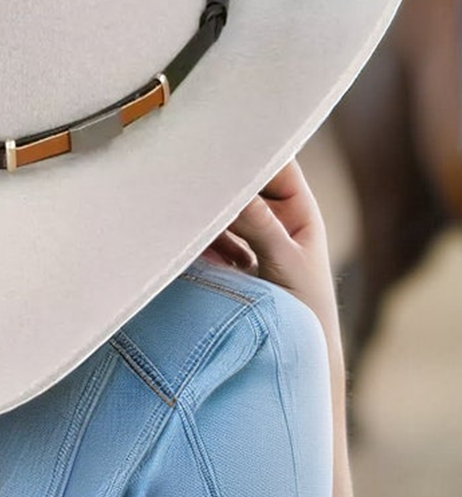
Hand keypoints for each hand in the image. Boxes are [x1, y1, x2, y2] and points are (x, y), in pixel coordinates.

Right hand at [201, 158, 342, 357]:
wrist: (301, 356)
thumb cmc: (309, 308)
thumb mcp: (286, 262)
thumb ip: (260, 225)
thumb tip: (234, 189)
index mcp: (299, 210)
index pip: (276, 164)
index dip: (255, 148)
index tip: (227, 139)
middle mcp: (275, 218)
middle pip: (245, 185)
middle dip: (223, 181)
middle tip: (197, 173)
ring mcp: (251, 239)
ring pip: (224, 211)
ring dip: (209, 212)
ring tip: (188, 212)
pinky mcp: (231, 259)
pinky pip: (211, 238)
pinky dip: (200, 238)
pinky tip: (191, 246)